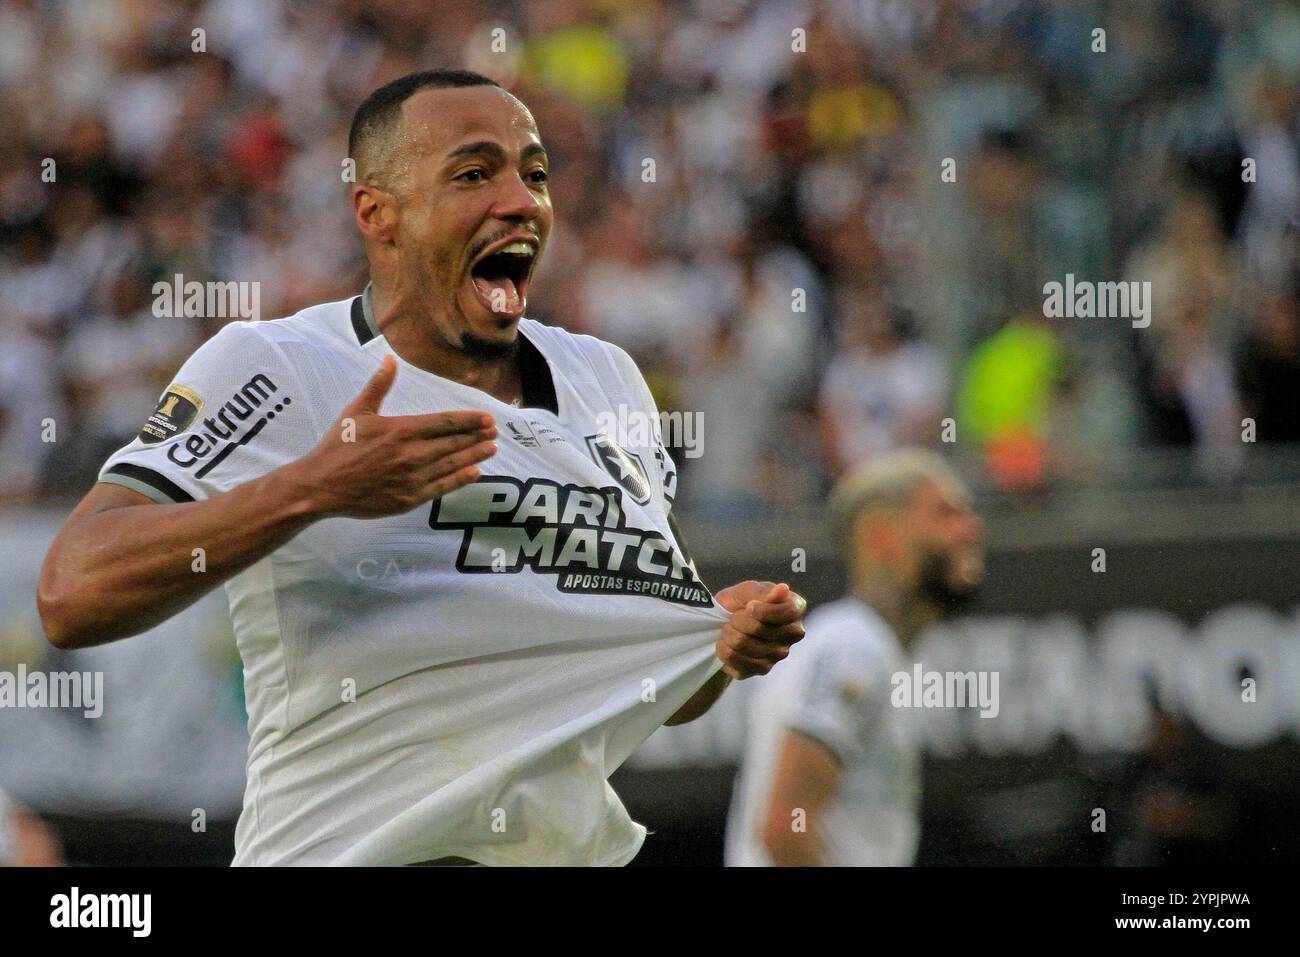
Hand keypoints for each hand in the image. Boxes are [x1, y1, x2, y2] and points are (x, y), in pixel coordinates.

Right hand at [289, 355, 497, 517]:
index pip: (445, 422)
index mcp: (401, 430)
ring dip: (474, 455)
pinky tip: (475, 471)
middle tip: (495, 431)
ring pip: (452, 464)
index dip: (469, 420)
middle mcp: (411, 454)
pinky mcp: (409, 498)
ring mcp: (412, 478)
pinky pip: (443, 487)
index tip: (487, 417)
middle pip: (454, 443)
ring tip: (492, 448)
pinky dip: (461, 479)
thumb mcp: (356, 411)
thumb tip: (390, 359)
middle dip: (477, 436)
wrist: (321, 486)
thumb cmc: (338, 447)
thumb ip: (378, 385)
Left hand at [713, 581, 806, 678]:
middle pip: (759, 628)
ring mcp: (779, 654)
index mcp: (794, 609)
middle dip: (737, 620)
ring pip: (743, 644)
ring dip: (728, 634)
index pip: (788, 611)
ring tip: (729, 629)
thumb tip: (783, 589)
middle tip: (734, 617)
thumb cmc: (739, 603)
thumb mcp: (745, 590)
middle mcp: (792, 634)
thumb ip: (763, 591)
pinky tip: (727, 644)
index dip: (763, 610)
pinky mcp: (762, 669)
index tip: (748, 606)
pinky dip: (723, 649)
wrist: (722, 625)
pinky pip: (735, 660)